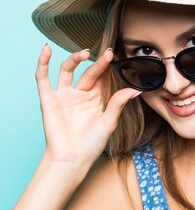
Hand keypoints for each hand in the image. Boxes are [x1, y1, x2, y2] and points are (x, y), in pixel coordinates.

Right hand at [35, 44, 140, 166]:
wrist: (72, 159)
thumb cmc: (91, 145)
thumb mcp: (108, 122)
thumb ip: (118, 104)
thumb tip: (136, 89)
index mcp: (94, 99)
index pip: (101, 77)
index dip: (106, 65)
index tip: (114, 54)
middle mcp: (78, 94)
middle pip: (87, 72)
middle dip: (97, 62)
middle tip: (107, 52)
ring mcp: (63, 95)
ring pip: (67, 70)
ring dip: (74, 59)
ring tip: (85, 52)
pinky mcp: (48, 99)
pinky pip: (43, 78)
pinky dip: (42, 63)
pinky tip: (46, 49)